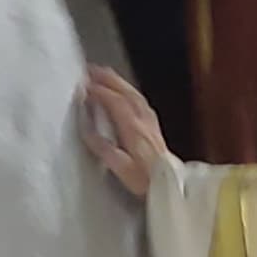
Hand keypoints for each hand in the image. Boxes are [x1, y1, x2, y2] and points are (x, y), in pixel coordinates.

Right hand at [80, 65, 165, 200]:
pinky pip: (141, 101)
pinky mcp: (154, 127)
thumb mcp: (120, 169)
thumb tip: (88, 131)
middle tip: (92, 69)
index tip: (85, 85)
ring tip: (105, 74)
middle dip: (108, 79)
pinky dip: (130, 91)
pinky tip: (126, 92)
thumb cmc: (145, 180)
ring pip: (134, 95)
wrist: (171, 186)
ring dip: (119, 82)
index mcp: (133, 129)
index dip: (100, 91)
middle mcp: (143, 121)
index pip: (115, 102)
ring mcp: (150, 122)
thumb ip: (103, 149)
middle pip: (126, 93)